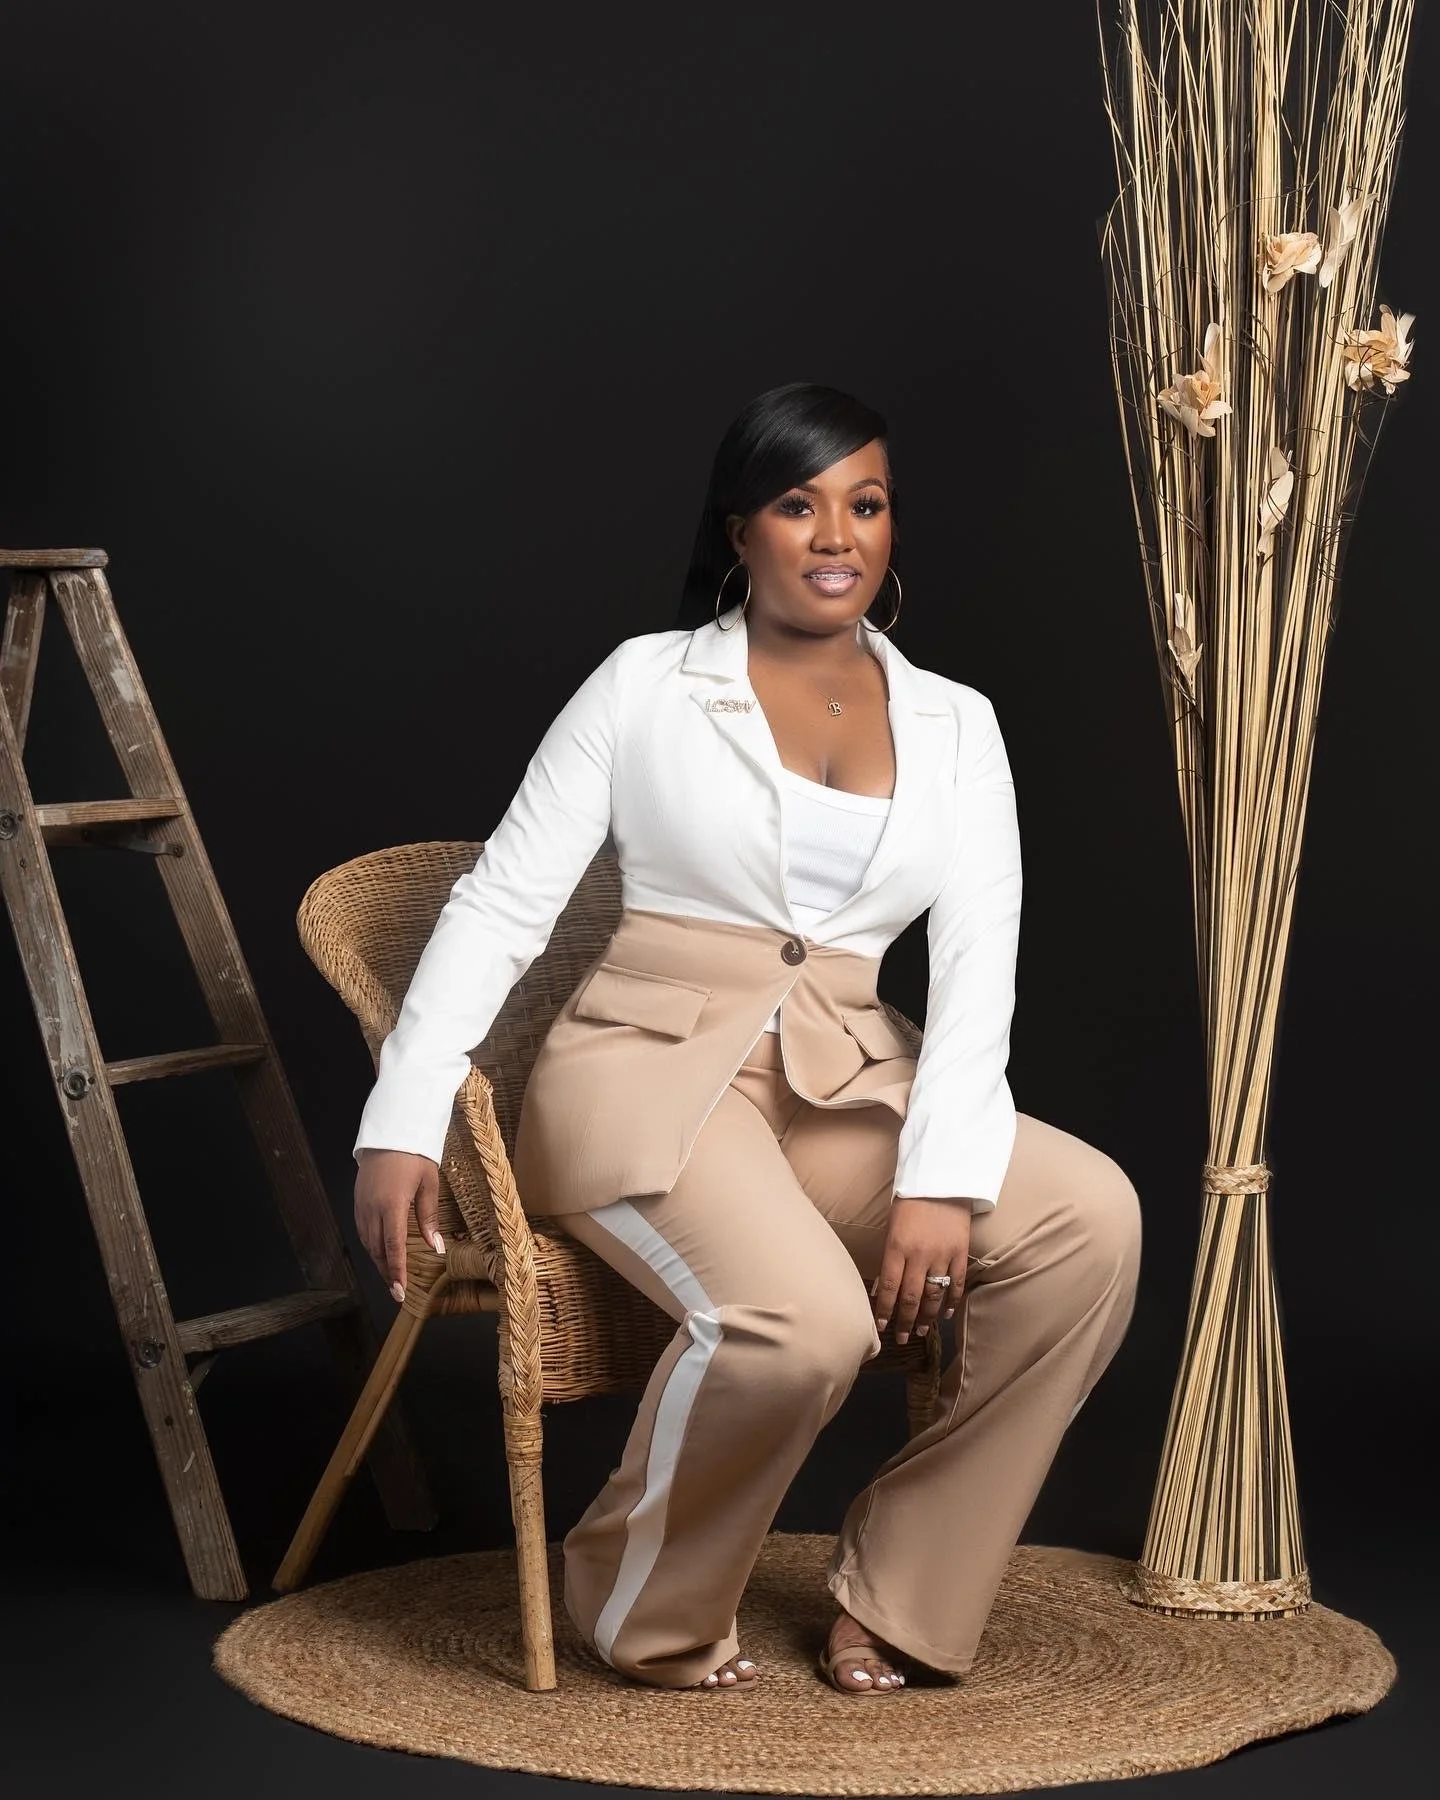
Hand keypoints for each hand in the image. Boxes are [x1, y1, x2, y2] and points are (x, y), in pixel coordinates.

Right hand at [354, 1148, 444, 1302]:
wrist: (390, 1133)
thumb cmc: (414, 1156)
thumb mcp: (429, 1184)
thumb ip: (429, 1217)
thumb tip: (435, 1246)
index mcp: (391, 1206)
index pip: (393, 1248)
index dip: (396, 1272)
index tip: (400, 1292)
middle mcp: (372, 1209)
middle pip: (377, 1249)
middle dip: (387, 1272)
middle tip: (397, 1290)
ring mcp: (362, 1205)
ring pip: (367, 1242)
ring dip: (378, 1260)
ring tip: (391, 1275)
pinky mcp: (357, 1201)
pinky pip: (363, 1230)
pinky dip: (372, 1245)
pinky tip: (380, 1251)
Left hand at [871, 1197, 971, 1343]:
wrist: (942, 1181)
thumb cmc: (910, 1203)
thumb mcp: (891, 1228)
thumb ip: (888, 1259)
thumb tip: (881, 1290)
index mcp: (897, 1247)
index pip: (889, 1288)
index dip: (885, 1311)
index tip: (880, 1328)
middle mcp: (919, 1255)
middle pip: (911, 1297)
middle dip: (905, 1321)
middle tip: (901, 1338)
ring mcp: (942, 1255)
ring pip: (934, 1295)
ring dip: (926, 1317)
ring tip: (921, 1331)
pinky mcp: (960, 1253)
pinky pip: (956, 1284)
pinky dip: (951, 1301)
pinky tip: (945, 1314)